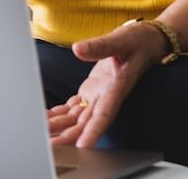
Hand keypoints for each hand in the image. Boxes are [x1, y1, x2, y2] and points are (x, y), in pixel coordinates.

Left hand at [47, 21, 167, 147]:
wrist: (145, 42)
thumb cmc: (138, 41)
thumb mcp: (121, 40)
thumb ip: (100, 46)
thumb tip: (78, 49)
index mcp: (116, 88)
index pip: (104, 114)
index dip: (93, 132)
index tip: (83, 146)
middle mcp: (106, 97)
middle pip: (86, 122)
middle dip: (68, 136)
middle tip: (50, 146)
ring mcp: (98, 95)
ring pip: (77, 117)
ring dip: (60, 126)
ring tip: (42, 135)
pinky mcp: (92, 90)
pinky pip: (74, 107)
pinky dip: (60, 113)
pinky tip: (47, 119)